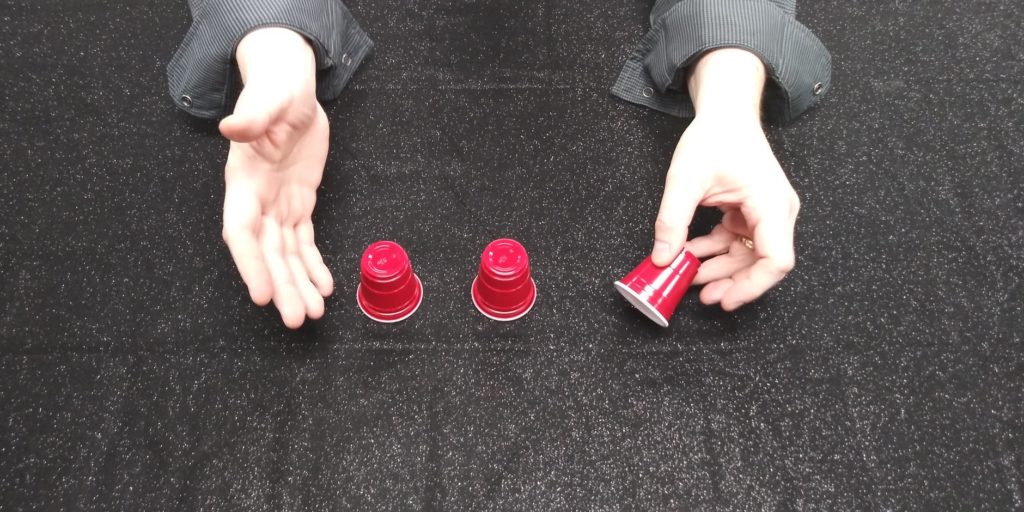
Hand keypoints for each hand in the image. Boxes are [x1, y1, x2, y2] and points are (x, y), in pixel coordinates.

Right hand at [219, 27, 333, 328]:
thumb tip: (231, 126)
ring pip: (286, 256)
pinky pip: (304, 243)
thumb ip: (252, 116)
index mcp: (244, 181)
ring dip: (298, 286)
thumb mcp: (267, 98)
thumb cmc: (276, 91)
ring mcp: (277, 206)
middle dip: (280, 287)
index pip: (241, 231)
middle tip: (294, 319)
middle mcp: (257, 200)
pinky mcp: (298, 204)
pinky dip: (313, 267)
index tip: (262, 294)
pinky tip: (324, 289)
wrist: (291, 90)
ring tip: (311, 315)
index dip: (250, 264)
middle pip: (266, 254)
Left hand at [651, 49, 799, 310]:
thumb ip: (673, 220)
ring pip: (747, 257)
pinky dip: (715, 251)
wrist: (726, 114)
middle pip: (761, 264)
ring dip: (718, 268)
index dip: (752, 287)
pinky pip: (737, 243)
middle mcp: (777, 213)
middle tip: (700, 295)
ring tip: (688, 276)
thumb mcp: (685, 179)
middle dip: (730, 282)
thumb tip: (662, 258)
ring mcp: (766, 215)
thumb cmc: (716, 136)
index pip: (776, 260)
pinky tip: (691, 255)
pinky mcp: (753, 214)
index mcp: (772, 205)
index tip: (725, 299)